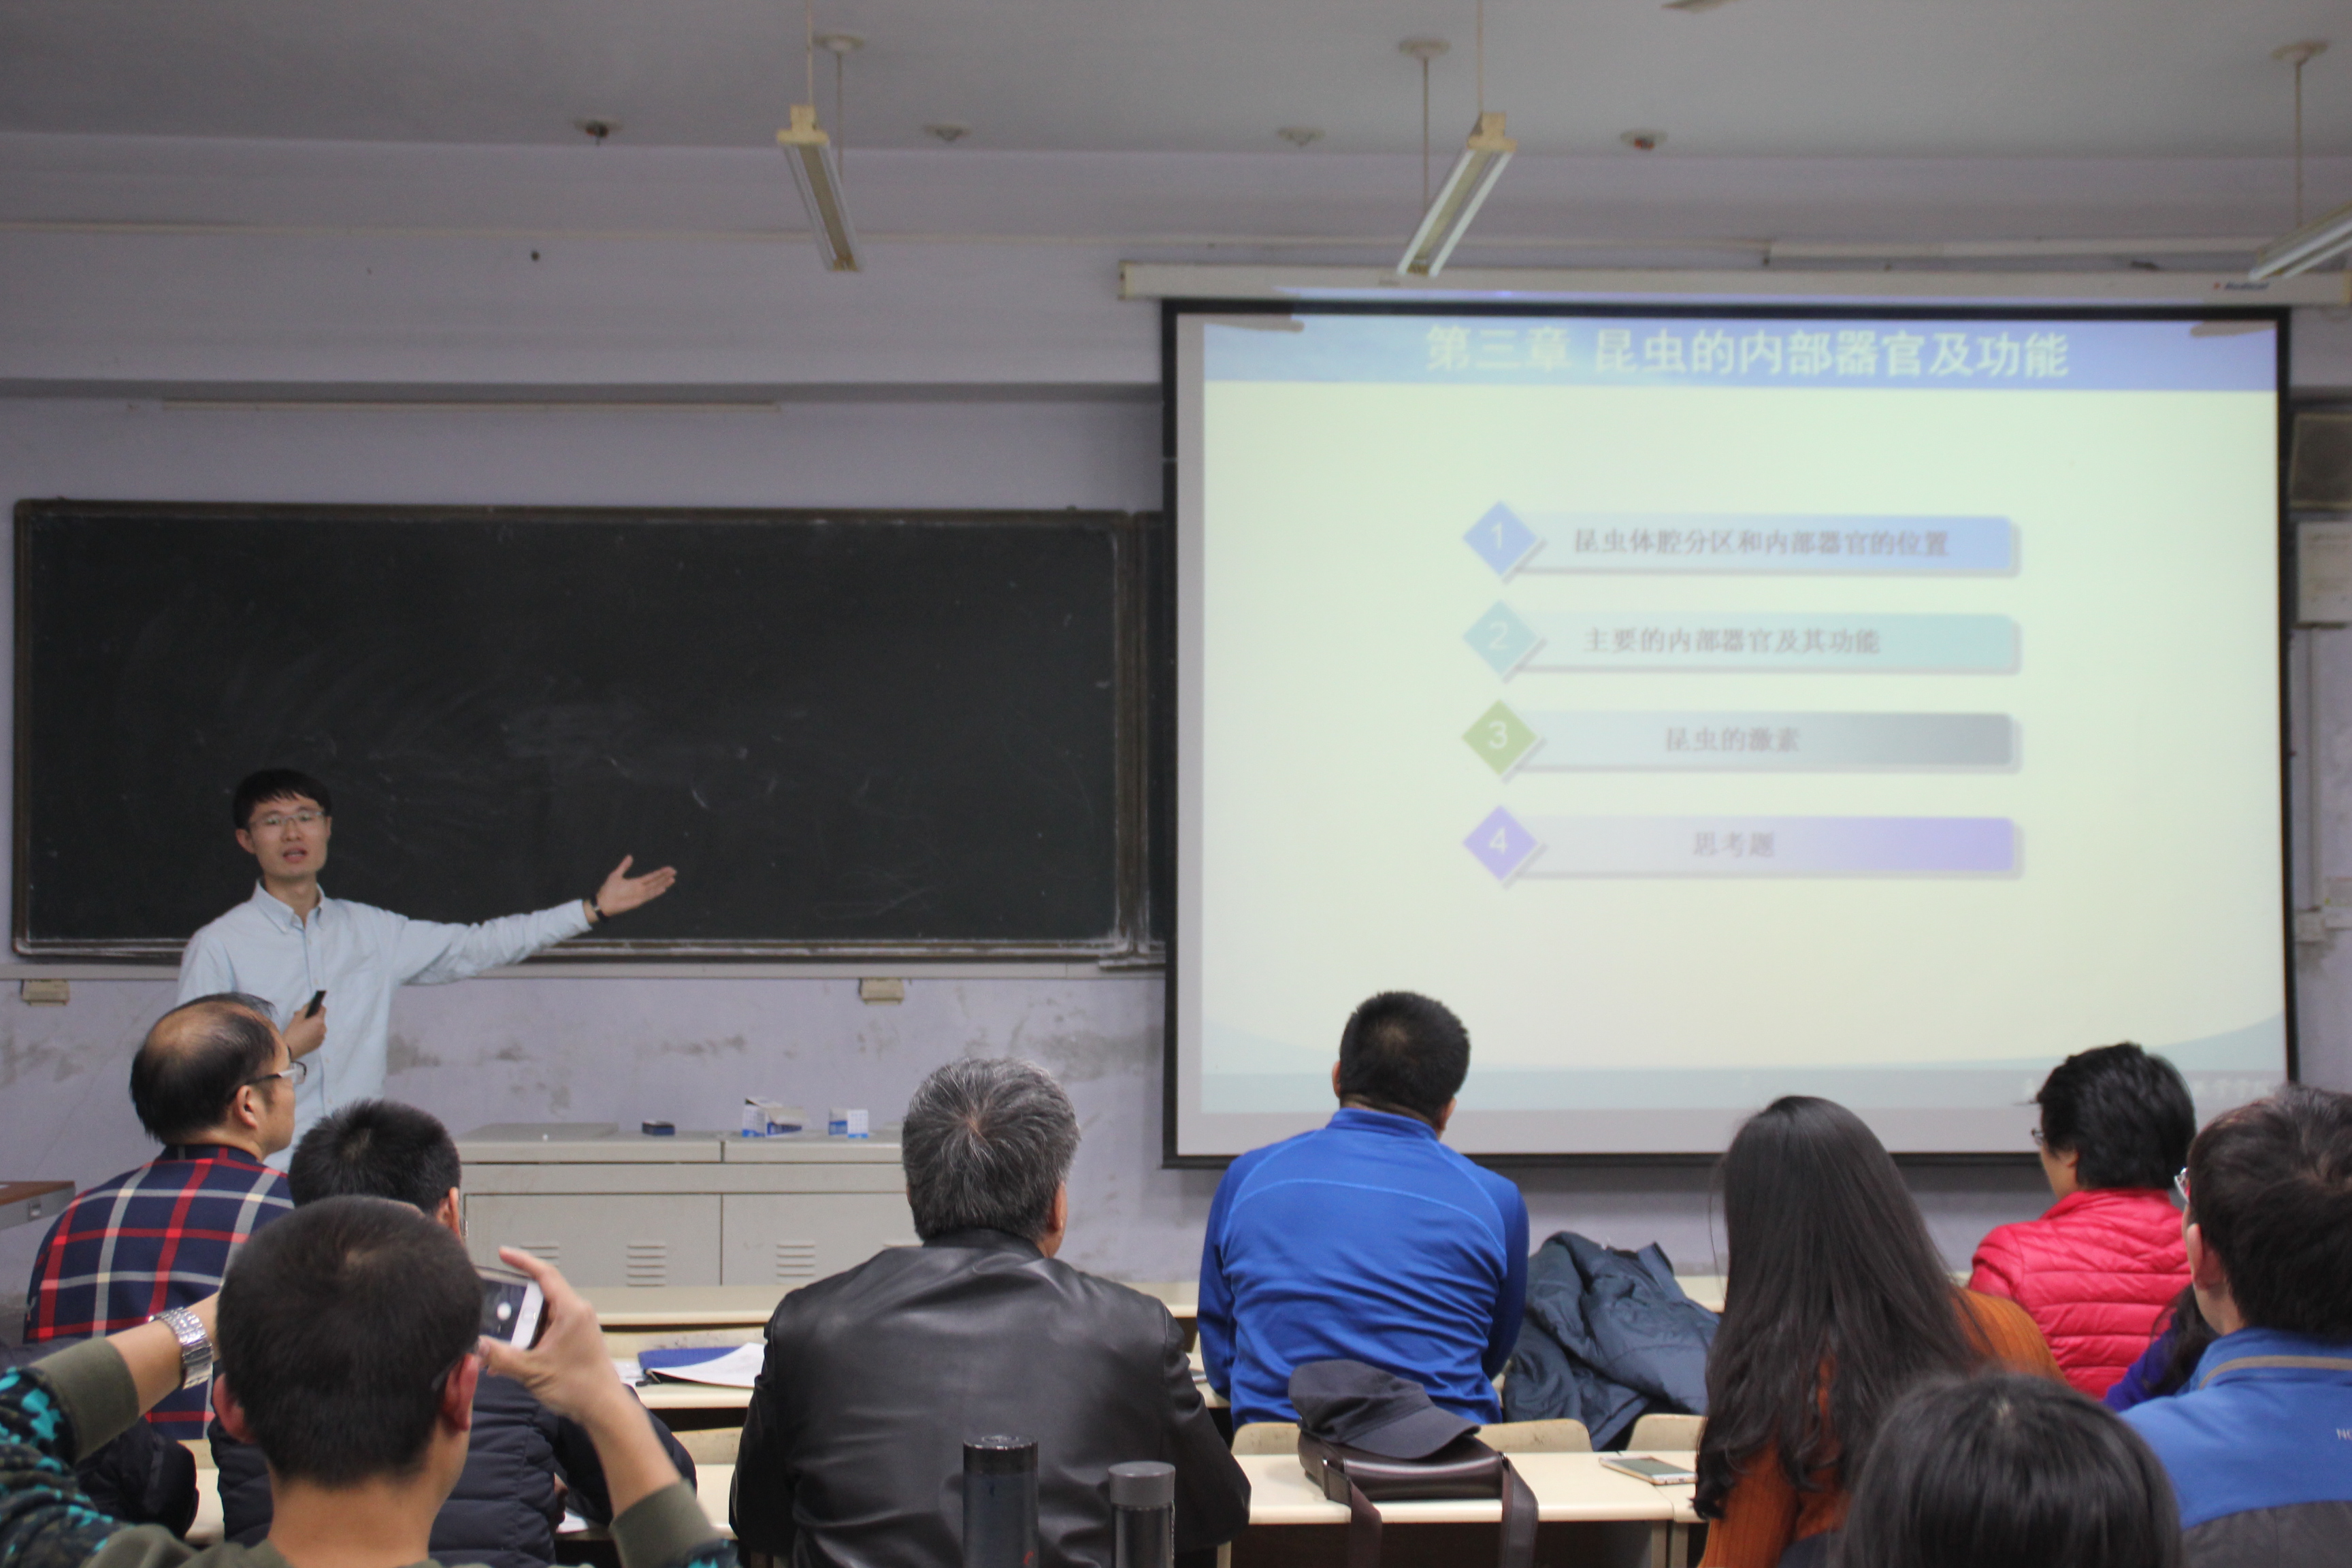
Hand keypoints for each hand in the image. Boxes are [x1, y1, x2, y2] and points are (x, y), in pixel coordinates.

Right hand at [283, 1004, 326, 1059]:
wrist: (289, 1049)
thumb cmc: (293, 1032)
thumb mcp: (297, 1017)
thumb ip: (306, 1008)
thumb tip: (311, 1003)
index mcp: (319, 1021)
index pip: (323, 1009)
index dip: (317, 1007)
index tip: (310, 1009)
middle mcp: (323, 1029)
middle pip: (320, 1019)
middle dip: (312, 1018)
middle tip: (301, 1020)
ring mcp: (322, 1037)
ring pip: (319, 1028)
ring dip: (313, 1026)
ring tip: (301, 1029)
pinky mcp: (319, 1044)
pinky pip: (318, 1035)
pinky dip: (313, 1034)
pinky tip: (304, 1036)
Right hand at [477, 1247, 629, 1425]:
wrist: (602, 1408)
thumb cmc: (578, 1386)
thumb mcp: (532, 1371)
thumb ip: (501, 1357)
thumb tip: (476, 1345)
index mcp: (570, 1310)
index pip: (545, 1275)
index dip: (523, 1262)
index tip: (504, 1254)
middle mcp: (575, 1313)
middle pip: (538, 1297)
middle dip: (513, 1305)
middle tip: (490, 1310)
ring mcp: (575, 1327)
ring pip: (539, 1317)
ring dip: (518, 1329)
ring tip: (497, 1341)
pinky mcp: (572, 1340)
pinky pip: (545, 1331)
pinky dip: (527, 1340)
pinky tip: (509, 1358)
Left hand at [594, 855, 676, 917]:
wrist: (603, 902)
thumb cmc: (608, 889)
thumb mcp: (616, 874)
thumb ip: (624, 866)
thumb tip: (630, 856)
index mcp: (636, 882)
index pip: (651, 876)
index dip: (660, 872)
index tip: (669, 868)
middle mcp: (640, 888)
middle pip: (655, 881)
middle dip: (665, 876)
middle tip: (674, 871)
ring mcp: (640, 895)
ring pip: (655, 887)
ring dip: (663, 883)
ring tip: (672, 879)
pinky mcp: (638, 901)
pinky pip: (649, 896)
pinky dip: (656, 892)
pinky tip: (663, 889)